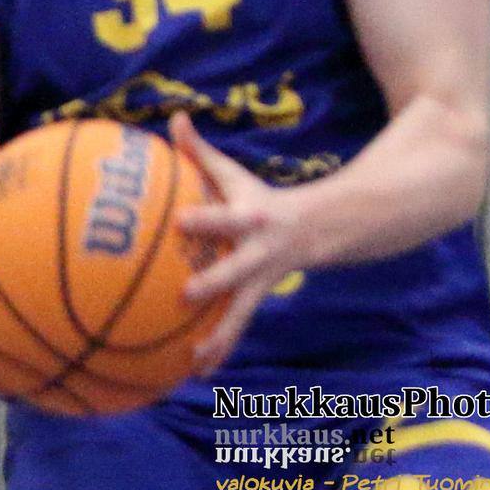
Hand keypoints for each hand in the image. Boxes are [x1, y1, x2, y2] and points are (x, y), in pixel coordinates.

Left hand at [171, 112, 309, 374]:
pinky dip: (217, 350)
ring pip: (239, 313)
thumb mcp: (234, 174)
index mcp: (249, 220)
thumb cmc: (258, 198)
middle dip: (214, 283)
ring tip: (193, 360)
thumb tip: (173, 117)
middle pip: (235, 272)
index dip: (206, 219)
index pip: (225, 217)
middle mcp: (257, 255)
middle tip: (185, 295)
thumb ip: (200, 151)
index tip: (181, 221)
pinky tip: (193, 372)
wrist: (316, 231)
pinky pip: (234, 329)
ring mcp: (259, 282)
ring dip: (218, 338)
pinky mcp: (255, 301)